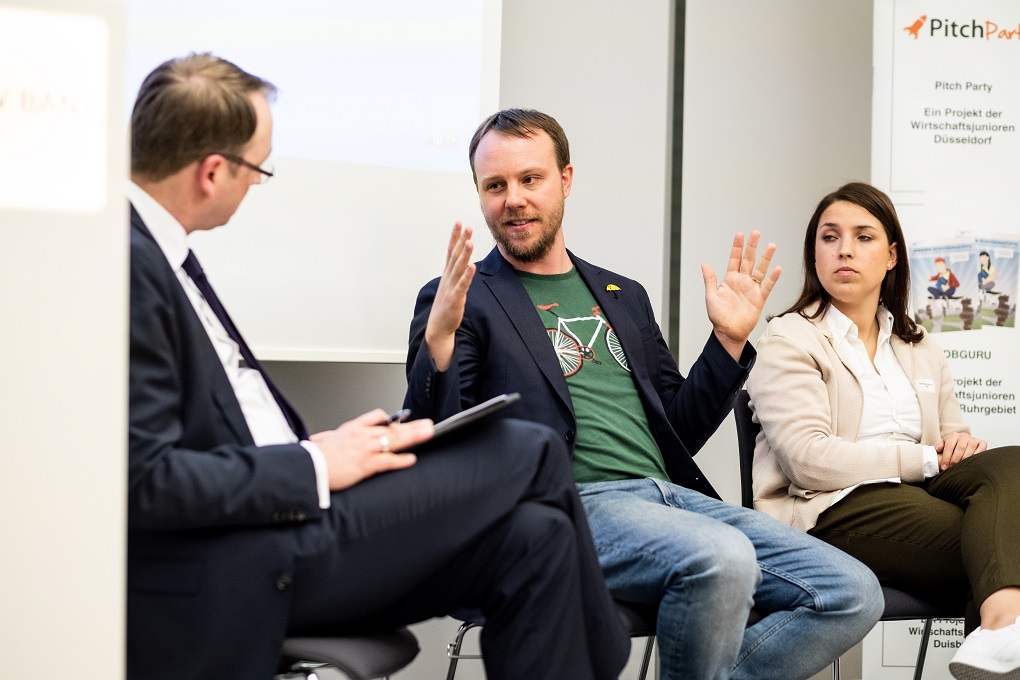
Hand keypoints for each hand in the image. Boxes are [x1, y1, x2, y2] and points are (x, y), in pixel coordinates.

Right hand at [310, 409, 431, 490]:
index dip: (391, 418)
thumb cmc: (314, 456)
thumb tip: (328, 438)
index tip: (403, 419)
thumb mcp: (324, 438)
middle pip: (392, 427)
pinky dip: (400, 460)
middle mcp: (362, 436)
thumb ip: (333, 437)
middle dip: (412, 426)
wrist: (308, 466)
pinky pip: (387, 461)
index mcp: (353, 428)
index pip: (376, 416)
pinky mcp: (365, 464)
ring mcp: (365, 450)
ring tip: (427, 433)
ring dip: (413, 437)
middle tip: (428, 424)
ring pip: (394, 440)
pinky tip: (411, 459)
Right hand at [425, 222, 475, 370]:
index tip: (459, 222)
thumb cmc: (446, 307)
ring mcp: (451, 287)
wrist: (438, 327)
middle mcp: (448, 278)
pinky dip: (467, 276)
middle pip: (455, 255)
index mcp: (447, 274)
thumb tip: (463, 262)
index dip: (455, 236)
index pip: (451, 251)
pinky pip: (462, 285)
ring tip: (470, 241)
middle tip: (465, 226)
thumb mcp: (450, 286)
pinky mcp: (455, 298)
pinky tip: (472, 266)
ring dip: (464, 254)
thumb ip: (456, 273)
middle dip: (460, 240)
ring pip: (458, 268)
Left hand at [702, 231, 780, 359]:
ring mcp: (752, 288)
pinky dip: (773, 278)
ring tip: (771, 245)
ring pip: (760, 269)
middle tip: (756, 233)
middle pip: (748, 260)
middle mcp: (742, 281)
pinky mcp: (760, 298)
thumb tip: (704, 264)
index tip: (740, 234)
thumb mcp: (711, 296)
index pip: (734, 259)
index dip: (737, 247)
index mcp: (729, 279)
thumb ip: (710, 280)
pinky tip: (777, 268)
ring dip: (765, 258)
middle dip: (752, 246)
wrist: (728, 332)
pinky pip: (767, 286)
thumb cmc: (718, 316)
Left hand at [936, 432, 986, 470]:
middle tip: (952, 468)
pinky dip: (979, 452)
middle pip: (960, 448)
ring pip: (971, 447)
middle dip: (955, 459)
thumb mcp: (943, 445)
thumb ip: (938, 446)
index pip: (949, 446)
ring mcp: (973, 439)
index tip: (944, 467)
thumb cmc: (951, 448)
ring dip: (966, 458)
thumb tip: (938, 448)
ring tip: (961, 466)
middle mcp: (964, 436)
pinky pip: (982, 446)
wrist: (960, 445)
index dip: (946, 457)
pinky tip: (973, 460)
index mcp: (953, 435)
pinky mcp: (981, 443)